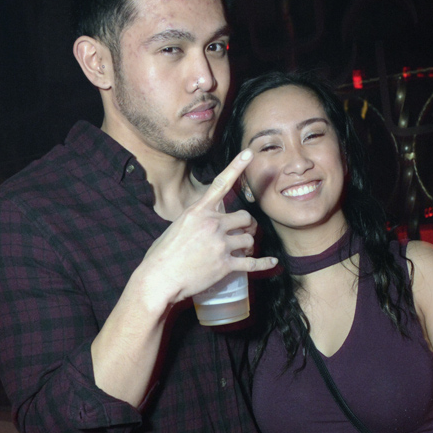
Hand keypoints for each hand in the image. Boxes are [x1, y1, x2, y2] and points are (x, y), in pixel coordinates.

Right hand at [138, 150, 275, 307]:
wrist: (160, 278)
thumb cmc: (163, 255)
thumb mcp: (177, 226)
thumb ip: (196, 219)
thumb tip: (206, 220)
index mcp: (198, 212)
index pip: (221, 184)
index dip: (236, 167)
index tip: (249, 153)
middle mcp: (212, 224)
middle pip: (244, 217)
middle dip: (246, 225)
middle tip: (243, 233)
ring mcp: (221, 245)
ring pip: (249, 239)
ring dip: (247, 244)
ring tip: (240, 251)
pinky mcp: (226, 265)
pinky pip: (252, 263)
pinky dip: (264, 263)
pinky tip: (272, 262)